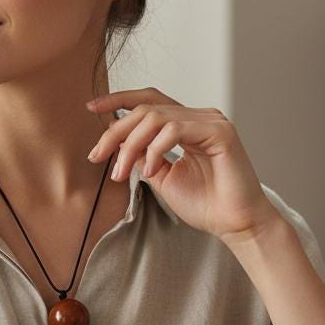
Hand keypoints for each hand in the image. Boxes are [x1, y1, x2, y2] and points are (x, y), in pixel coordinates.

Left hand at [85, 87, 284, 243]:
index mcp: (187, 124)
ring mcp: (211, 121)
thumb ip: (142, 156)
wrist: (233, 224)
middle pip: (146, 108)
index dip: (119, 99)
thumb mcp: (162, 178)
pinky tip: (150, 171)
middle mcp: (199, 117)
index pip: (149, 100)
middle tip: (97, 156)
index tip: (92, 108)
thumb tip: (118, 142)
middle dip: (116, 131)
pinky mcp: (220, 131)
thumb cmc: (205, 204)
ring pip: (156, 117)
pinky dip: (155, 149)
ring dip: (131, 144)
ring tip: (120, 172)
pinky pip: (175, 129)